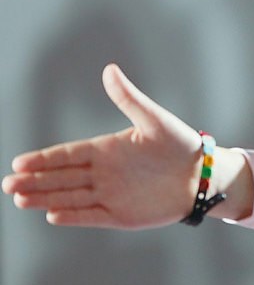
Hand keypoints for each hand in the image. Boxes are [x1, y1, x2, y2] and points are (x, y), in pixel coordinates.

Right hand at [2, 64, 248, 227]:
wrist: (203, 175)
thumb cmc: (181, 144)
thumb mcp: (154, 119)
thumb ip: (128, 98)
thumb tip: (109, 69)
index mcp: (106, 149)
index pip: (67, 154)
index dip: (43, 159)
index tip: (19, 163)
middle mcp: (103, 173)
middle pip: (61, 177)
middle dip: (34, 181)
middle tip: (8, 185)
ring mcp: (110, 194)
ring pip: (70, 197)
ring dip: (45, 198)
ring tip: (19, 199)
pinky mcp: (122, 215)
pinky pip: (92, 215)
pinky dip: (74, 216)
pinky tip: (52, 215)